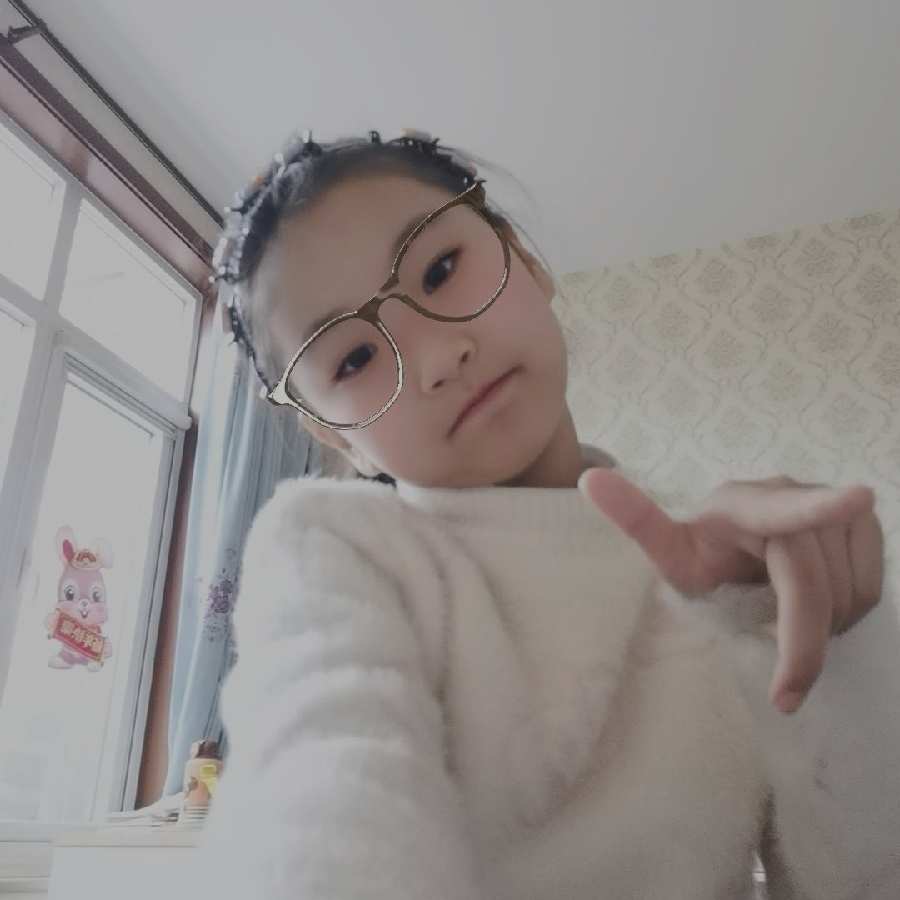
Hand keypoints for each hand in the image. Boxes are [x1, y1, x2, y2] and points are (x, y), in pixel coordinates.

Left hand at [579, 470, 883, 713]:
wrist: (735, 543)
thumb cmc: (699, 550)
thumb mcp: (667, 550)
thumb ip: (635, 519)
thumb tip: (588, 480)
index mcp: (742, 504)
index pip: (783, 510)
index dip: (820, 507)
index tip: (859, 498)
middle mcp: (791, 493)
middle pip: (815, 586)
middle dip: (804, 645)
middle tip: (786, 687)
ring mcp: (832, 505)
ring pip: (850, 591)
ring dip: (828, 627)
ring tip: (791, 625)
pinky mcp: (861, 525)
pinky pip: (873, 585)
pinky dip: (850, 611)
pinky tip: (818, 608)